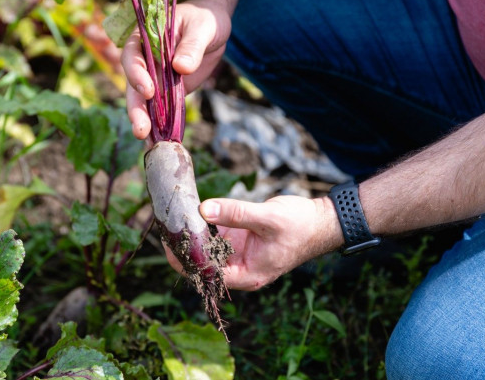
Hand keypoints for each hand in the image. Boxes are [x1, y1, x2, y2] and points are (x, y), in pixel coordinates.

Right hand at [121, 0, 231, 139]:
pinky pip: (162, 111)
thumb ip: (192, 45)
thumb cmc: (204, 19)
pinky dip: (161, 126)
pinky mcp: (168, 93)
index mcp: (144, 39)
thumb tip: (181, 67)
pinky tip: (161, 141)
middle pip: (134, 86)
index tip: (149, 90)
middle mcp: (144, 61)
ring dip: (145, 122)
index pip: (132, 56)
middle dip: (136, 108)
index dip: (136, 74)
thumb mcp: (202, 27)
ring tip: (148, 141)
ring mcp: (155, 79)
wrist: (213, 29)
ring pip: (145, 103)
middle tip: (141, 128)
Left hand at [171, 196, 342, 290]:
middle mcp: (239, 269)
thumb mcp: (267, 218)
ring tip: (170, 218)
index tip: (167, 242)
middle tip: (164, 225)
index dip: (183, 261)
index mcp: (247, 275)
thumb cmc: (300, 225)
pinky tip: (188, 213)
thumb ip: (235, 214)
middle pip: (202, 264)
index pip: (206, 274)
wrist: (320, 221)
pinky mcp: (239, 241)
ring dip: (189, 236)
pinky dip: (202, 226)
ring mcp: (238, 255)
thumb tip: (203, 210)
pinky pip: (214, 237)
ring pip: (205, 250)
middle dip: (182, 247)